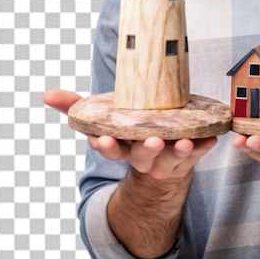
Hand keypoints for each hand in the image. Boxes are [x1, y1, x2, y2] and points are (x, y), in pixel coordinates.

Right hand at [43, 89, 217, 179]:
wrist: (159, 163)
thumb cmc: (129, 131)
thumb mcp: (103, 119)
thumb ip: (77, 107)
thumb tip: (47, 95)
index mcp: (121, 146)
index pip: (109, 148)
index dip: (106, 145)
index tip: (103, 139)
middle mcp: (142, 156)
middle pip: (141, 154)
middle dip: (145, 149)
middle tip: (151, 141)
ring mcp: (165, 159)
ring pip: (171, 157)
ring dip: (178, 150)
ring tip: (184, 141)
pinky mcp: (188, 157)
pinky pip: (198, 153)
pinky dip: (204, 146)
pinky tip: (212, 139)